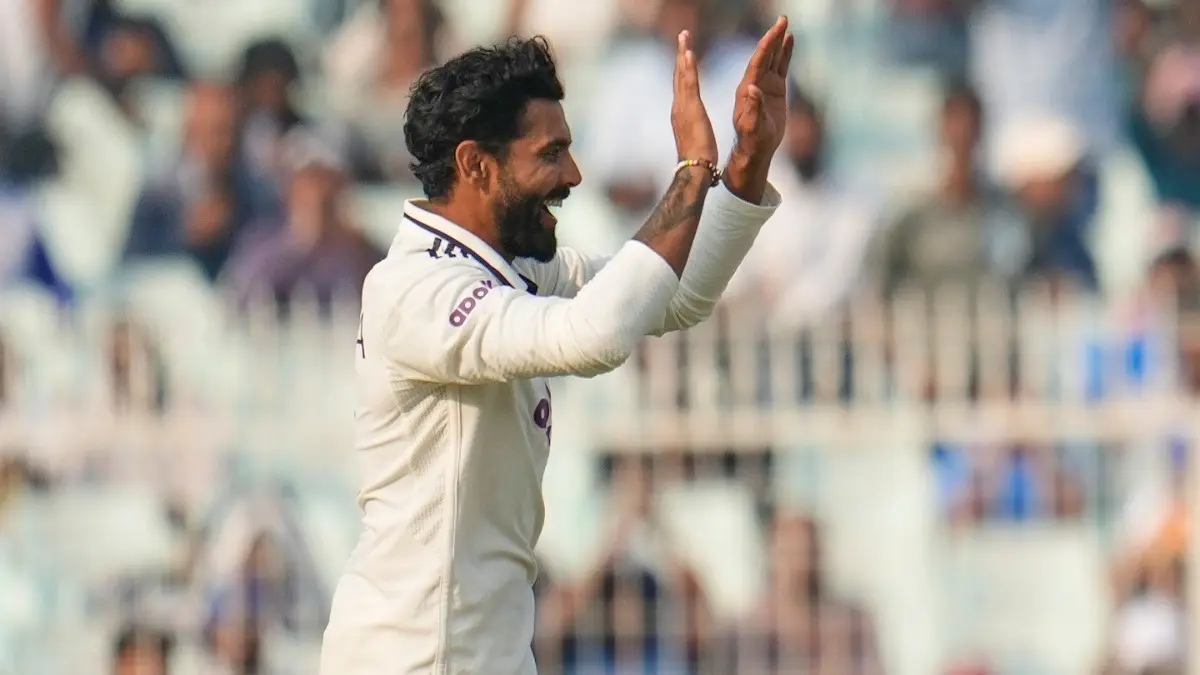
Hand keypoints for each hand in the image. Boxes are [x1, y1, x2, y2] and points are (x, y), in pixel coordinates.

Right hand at [671, 30, 717, 165]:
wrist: (694, 171)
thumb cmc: (698, 163)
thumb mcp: (696, 143)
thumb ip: (695, 135)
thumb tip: (697, 138)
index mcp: (681, 116)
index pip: (682, 88)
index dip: (682, 71)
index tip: (685, 55)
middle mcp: (679, 109)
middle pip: (679, 78)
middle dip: (680, 57)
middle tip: (682, 37)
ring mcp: (682, 109)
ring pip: (681, 77)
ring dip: (682, 55)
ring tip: (684, 37)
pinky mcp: (690, 110)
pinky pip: (689, 84)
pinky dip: (687, 68)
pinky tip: (688, 53)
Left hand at [733, 16, 794, 159]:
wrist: (755, 151)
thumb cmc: (751, 141)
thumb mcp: (751, 126)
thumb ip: (752, 108)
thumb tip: (752, 88)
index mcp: (747, 89)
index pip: (758, 62)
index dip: (767, 45)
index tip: (776, 30)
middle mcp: (755, 83)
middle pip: (765, 55)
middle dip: (773, 37)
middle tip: (782, 18)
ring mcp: (765, 85)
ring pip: (773, 58)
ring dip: (778, 42)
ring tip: (785, 24)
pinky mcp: (774, 91)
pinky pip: (780, 67)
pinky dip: (785, 53)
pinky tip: (789, 41)